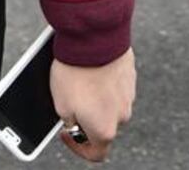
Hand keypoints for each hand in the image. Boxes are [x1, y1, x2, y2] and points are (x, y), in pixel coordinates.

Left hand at [51, 48, 135, 162]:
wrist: (93, 36)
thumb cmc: (75, 71)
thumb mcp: (59, 103)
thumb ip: (69, 121)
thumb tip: (73, 122)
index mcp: (104, 129)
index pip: (95, 152)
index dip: (78, 146)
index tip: (66, 132)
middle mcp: (121, 116)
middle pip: (101, 123)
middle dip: (86, 114)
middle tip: (70, 98)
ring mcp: (128, 95)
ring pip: (107, 101)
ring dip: (94, 95)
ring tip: (77, 77)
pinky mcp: (129, 74)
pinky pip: (113, 83)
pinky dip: (102, 79)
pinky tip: (89, 66)